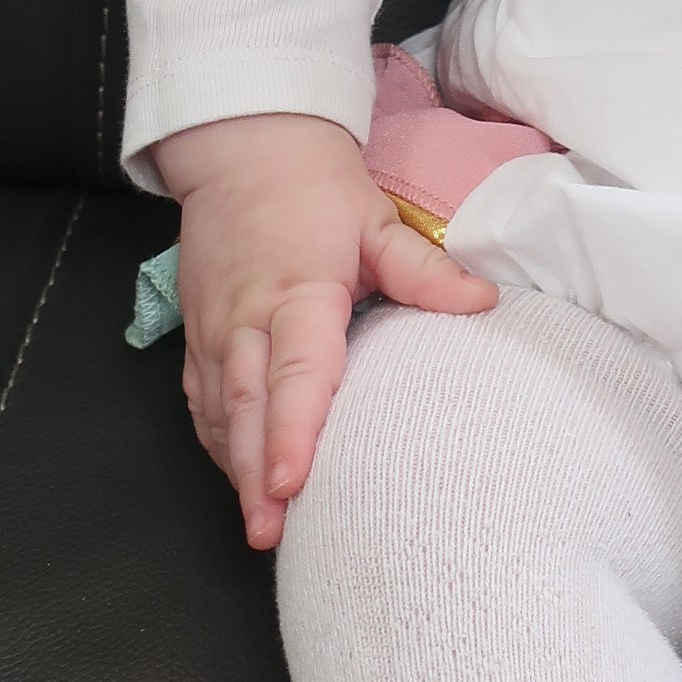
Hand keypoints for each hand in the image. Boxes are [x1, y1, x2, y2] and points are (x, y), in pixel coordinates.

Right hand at [153, 110, 495, 547]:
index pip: (295, 371)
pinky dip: (220, 443)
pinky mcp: (196, 335)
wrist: (244, 148)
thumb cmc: (316, 188)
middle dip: (255, 475)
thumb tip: (484, 301)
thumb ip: (424, 269)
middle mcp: (246, 320)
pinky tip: (240, 477)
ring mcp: (214, 331)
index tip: (292, 482)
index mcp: (297, 294)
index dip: (292, 430)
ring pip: (219, 413)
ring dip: (235, 470)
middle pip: (246, 409)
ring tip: (260, 526)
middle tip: (271, 533)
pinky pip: (203, 402)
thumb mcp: (376, 220)